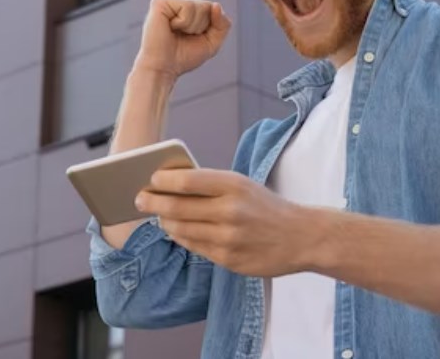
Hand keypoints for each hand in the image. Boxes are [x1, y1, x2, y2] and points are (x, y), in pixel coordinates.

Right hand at [134, 0, 231, 79]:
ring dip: (192, 26)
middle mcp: (177, 3)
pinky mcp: (160, 1)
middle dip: (201, 27)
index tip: (193, 38)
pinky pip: (187, 6)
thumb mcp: (212, 43)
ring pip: (199, 6)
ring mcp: (168, 1)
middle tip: (183, 37)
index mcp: (187, 11)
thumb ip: (222, 25)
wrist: (163, 69)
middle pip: (208, 6)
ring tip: (175, 32)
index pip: (213, 8)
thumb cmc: (183, 57)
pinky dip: (183, 22)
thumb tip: (216, 5)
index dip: (209, 27)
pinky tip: (170, 27)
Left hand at [135, 169, 308, 276]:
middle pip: (177, 207)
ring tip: (157, 216)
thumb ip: (211, 185)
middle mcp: (230, 211)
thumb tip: (170, 184)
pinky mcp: (228, 260)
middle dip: (152, 202)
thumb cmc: (266, 206)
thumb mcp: (243, 185)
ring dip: (164, 222)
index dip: (163, 180)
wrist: (301, 236)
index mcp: (234, 185)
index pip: (187, 181)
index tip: (150, 178)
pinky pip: (193, 247)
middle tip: (138, 199)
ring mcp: (228, 238)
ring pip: (180, 230)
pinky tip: (176, 231)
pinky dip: (181, 237)